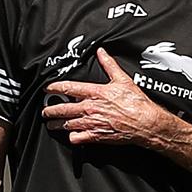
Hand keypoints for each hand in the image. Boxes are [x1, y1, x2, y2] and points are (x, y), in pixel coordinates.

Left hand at [42, 47, 170, 145]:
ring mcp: (92, 123)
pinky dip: (72, 137)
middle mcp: (90, 108)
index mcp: (95, 93)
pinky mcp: (96, 136)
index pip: (69, 88)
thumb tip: (101, 52)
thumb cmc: (136, 103)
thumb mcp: (122, 79)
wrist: (146, 122)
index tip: (47, 88)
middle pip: (63, 109)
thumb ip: (109, 65)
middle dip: (50, 110)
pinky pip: (78, 138)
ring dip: (57, 124)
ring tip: (51, 124)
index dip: (54, 87)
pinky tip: (70, 136)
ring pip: (67, 124)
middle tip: (45, 111)